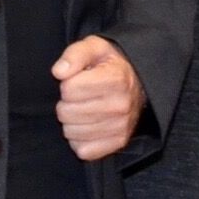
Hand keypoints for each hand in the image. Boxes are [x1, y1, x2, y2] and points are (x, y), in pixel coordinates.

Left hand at [52, 35, 142, 158]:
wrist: (139, 82)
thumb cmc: (109, 65)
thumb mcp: (94, 48)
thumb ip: (74, 54)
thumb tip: (59, 72)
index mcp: (115, 79)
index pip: (68, 90)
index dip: (67, 84)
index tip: (78, 80)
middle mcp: (121, 105)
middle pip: (66, 113)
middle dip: (66, 103)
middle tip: (79, 97)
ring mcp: (120, 126)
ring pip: (71, 132)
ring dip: (71, 122)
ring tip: (83, 110)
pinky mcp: (118, 142)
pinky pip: (83, 150)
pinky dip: (79, 140)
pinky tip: (87, 126)